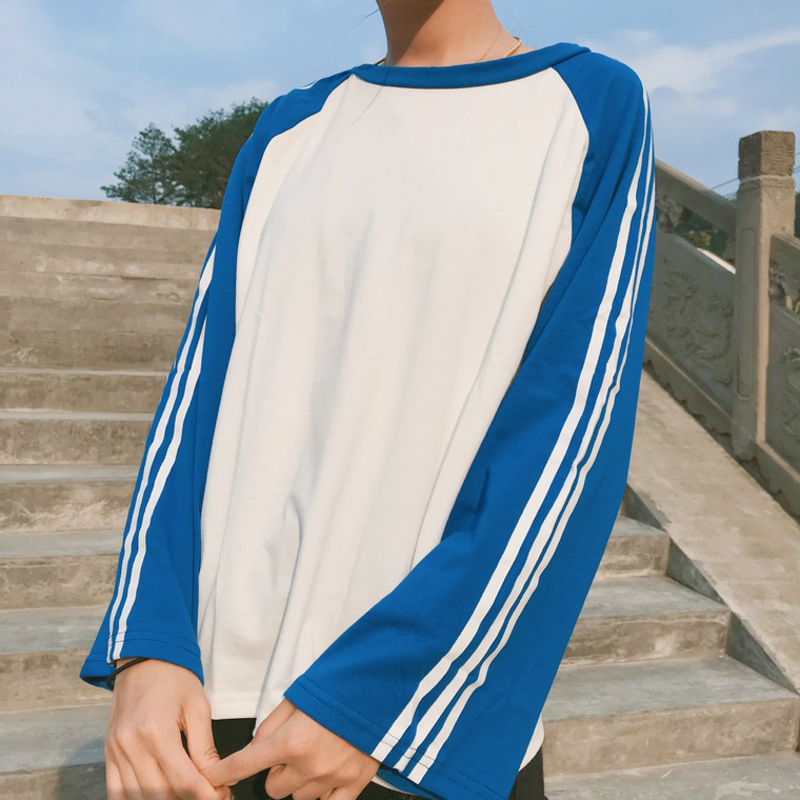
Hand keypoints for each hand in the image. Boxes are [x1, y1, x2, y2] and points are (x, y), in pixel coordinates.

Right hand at [105, 657, 231, 799]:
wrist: (142, 658)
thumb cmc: (173, 677)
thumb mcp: (198, 706)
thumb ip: (204, 747)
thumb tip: (216, 777)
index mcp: (156, 732)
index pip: (183, 781)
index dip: (206, 795)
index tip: (222, 795)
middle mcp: (131, 746)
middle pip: (161, 794)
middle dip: (189, 799)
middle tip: (210, 794)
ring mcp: (116, 752)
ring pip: (139, 798)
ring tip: (187, 793)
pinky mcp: (108, 754)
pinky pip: (116, 792)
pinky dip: (136, 799)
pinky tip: (157, 796)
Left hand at [201, 698, 381, 799]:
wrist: (378, 690)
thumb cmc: (338, 688)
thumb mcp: (297, 697)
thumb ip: (271, 724)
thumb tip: (256, 747)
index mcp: (290, 740)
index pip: (245, 765)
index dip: (223, 773)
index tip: (210, 779)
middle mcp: (308, 765)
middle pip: (273, 788)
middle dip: (276, 772)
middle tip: (291, 750)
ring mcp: (331, 778)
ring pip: (298, 797)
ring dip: (299, 781)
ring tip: (316, 754)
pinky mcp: (353, 784)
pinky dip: (323, 794)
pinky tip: (325, 777)